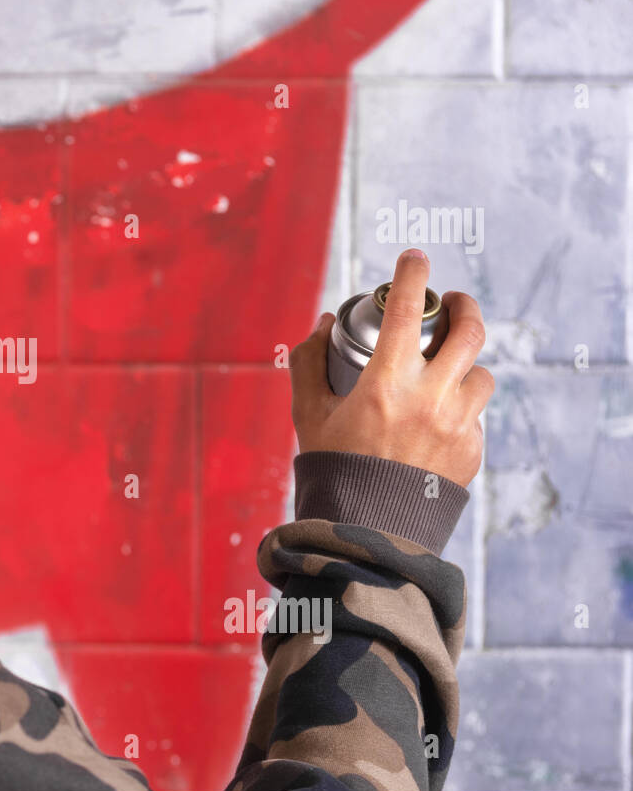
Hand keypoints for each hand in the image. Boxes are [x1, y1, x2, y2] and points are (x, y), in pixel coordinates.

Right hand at [289, 249, 493, 487]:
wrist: (365, 532)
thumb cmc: (332, 471)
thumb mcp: (308, 414)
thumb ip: (310, 363)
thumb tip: (325, 323)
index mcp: (387, 382)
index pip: (409, 309)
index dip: (412, 274)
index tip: (413, 258)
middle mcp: (431, 398)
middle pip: (471, 330)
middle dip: (464, 306)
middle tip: (452, 303)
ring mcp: (458, 426)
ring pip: (482, 374)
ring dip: (466, 364)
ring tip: (448, 369)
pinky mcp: (472, 452)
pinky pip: (476, 417)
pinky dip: (460, 410)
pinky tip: (437, 421)